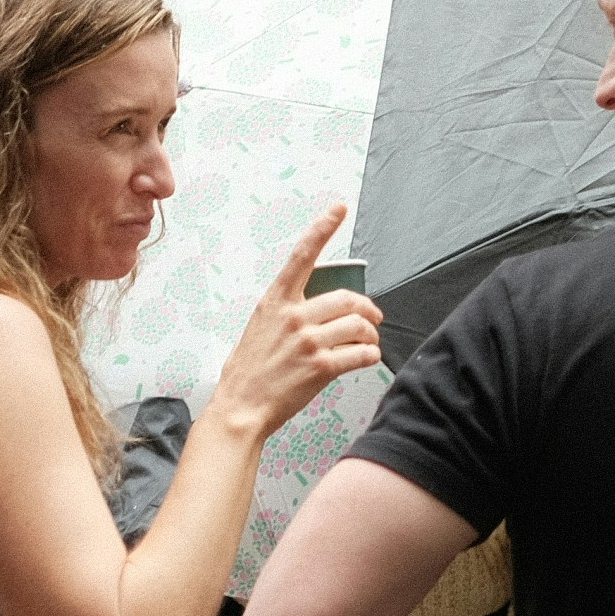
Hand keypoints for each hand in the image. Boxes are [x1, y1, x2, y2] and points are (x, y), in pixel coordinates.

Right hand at [211, 205, 381, 440]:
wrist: (241, 406)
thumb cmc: (248, 370)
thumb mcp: (260, 327)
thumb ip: (286, 311)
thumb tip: (315, 306)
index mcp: (276, 301)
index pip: (302, 255)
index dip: (323, 228)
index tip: (339, 209)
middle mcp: (293, 316)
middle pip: (348, 298)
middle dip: (368, 308)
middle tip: (374, 318)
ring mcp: (307, 341)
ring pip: (358, 325)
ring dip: (371, 334)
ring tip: (369, 341)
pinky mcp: (320, 367)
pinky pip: (360, 354)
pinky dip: (370, 355)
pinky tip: (367, 357)